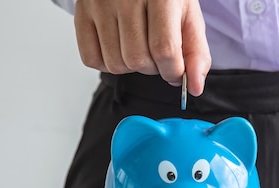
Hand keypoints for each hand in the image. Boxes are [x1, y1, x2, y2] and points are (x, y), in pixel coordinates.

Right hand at [74, 0, 210, 95]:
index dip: (173, 72)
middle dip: (152, 69)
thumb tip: (194, 87)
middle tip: (156, 53)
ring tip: (139, 47)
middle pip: (137, 60)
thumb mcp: (189, 18)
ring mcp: (100, 3)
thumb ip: (196, 54)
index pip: (164, 51)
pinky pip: (92, 58)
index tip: (176, 72)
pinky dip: (108, 64)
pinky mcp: (82, 11)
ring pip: (115, 64)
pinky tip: (119, 47)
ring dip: (131, 67)